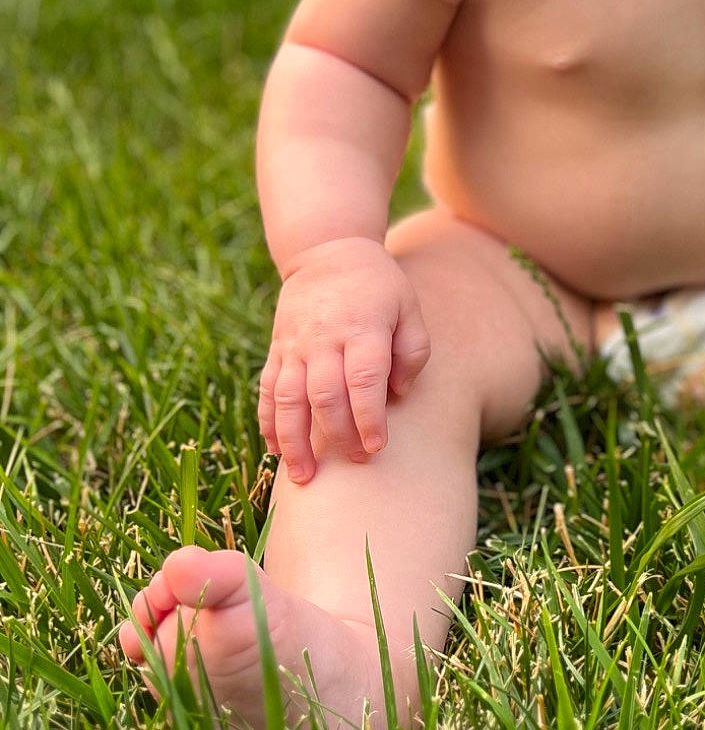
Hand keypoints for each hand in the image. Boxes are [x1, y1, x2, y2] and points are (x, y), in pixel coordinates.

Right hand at [258, 238, 430, 483]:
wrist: (327, 252)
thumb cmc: (379, 287)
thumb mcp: (408, 308)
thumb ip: (411, 352)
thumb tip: (398, 395)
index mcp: (362, 328)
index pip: (363, 380)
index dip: (369, 417)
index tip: (377, 447)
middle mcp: (324, 339)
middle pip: (325, 395)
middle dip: (338, 435)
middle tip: (355, 463)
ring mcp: (295, 345)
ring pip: (288, 399)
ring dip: (293, 441)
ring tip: (302, 477)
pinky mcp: (278, 350)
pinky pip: (268, 390)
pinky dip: (268, 422)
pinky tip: (275, 450)